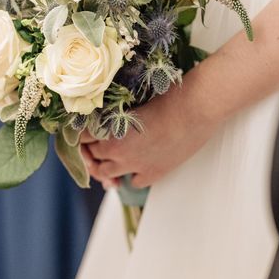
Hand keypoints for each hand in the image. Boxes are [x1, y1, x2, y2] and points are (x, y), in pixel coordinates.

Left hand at [80, 86, 218, 189]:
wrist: (197, 107)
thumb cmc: (169, 95)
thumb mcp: (136, 101)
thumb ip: (119, 113)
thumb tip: (111, 117)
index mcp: (109, 129)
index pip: (81, 138)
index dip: (81, 136)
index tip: (86, 134)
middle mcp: (117, 150)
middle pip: (91, 158)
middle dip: (90, 153)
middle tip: (95, 149)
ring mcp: (135, 164)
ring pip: (106, 174)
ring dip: (105, 169)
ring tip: (110, 162)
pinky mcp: (154, 173)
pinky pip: (133, 182)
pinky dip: (131, 176)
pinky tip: (136, 167)